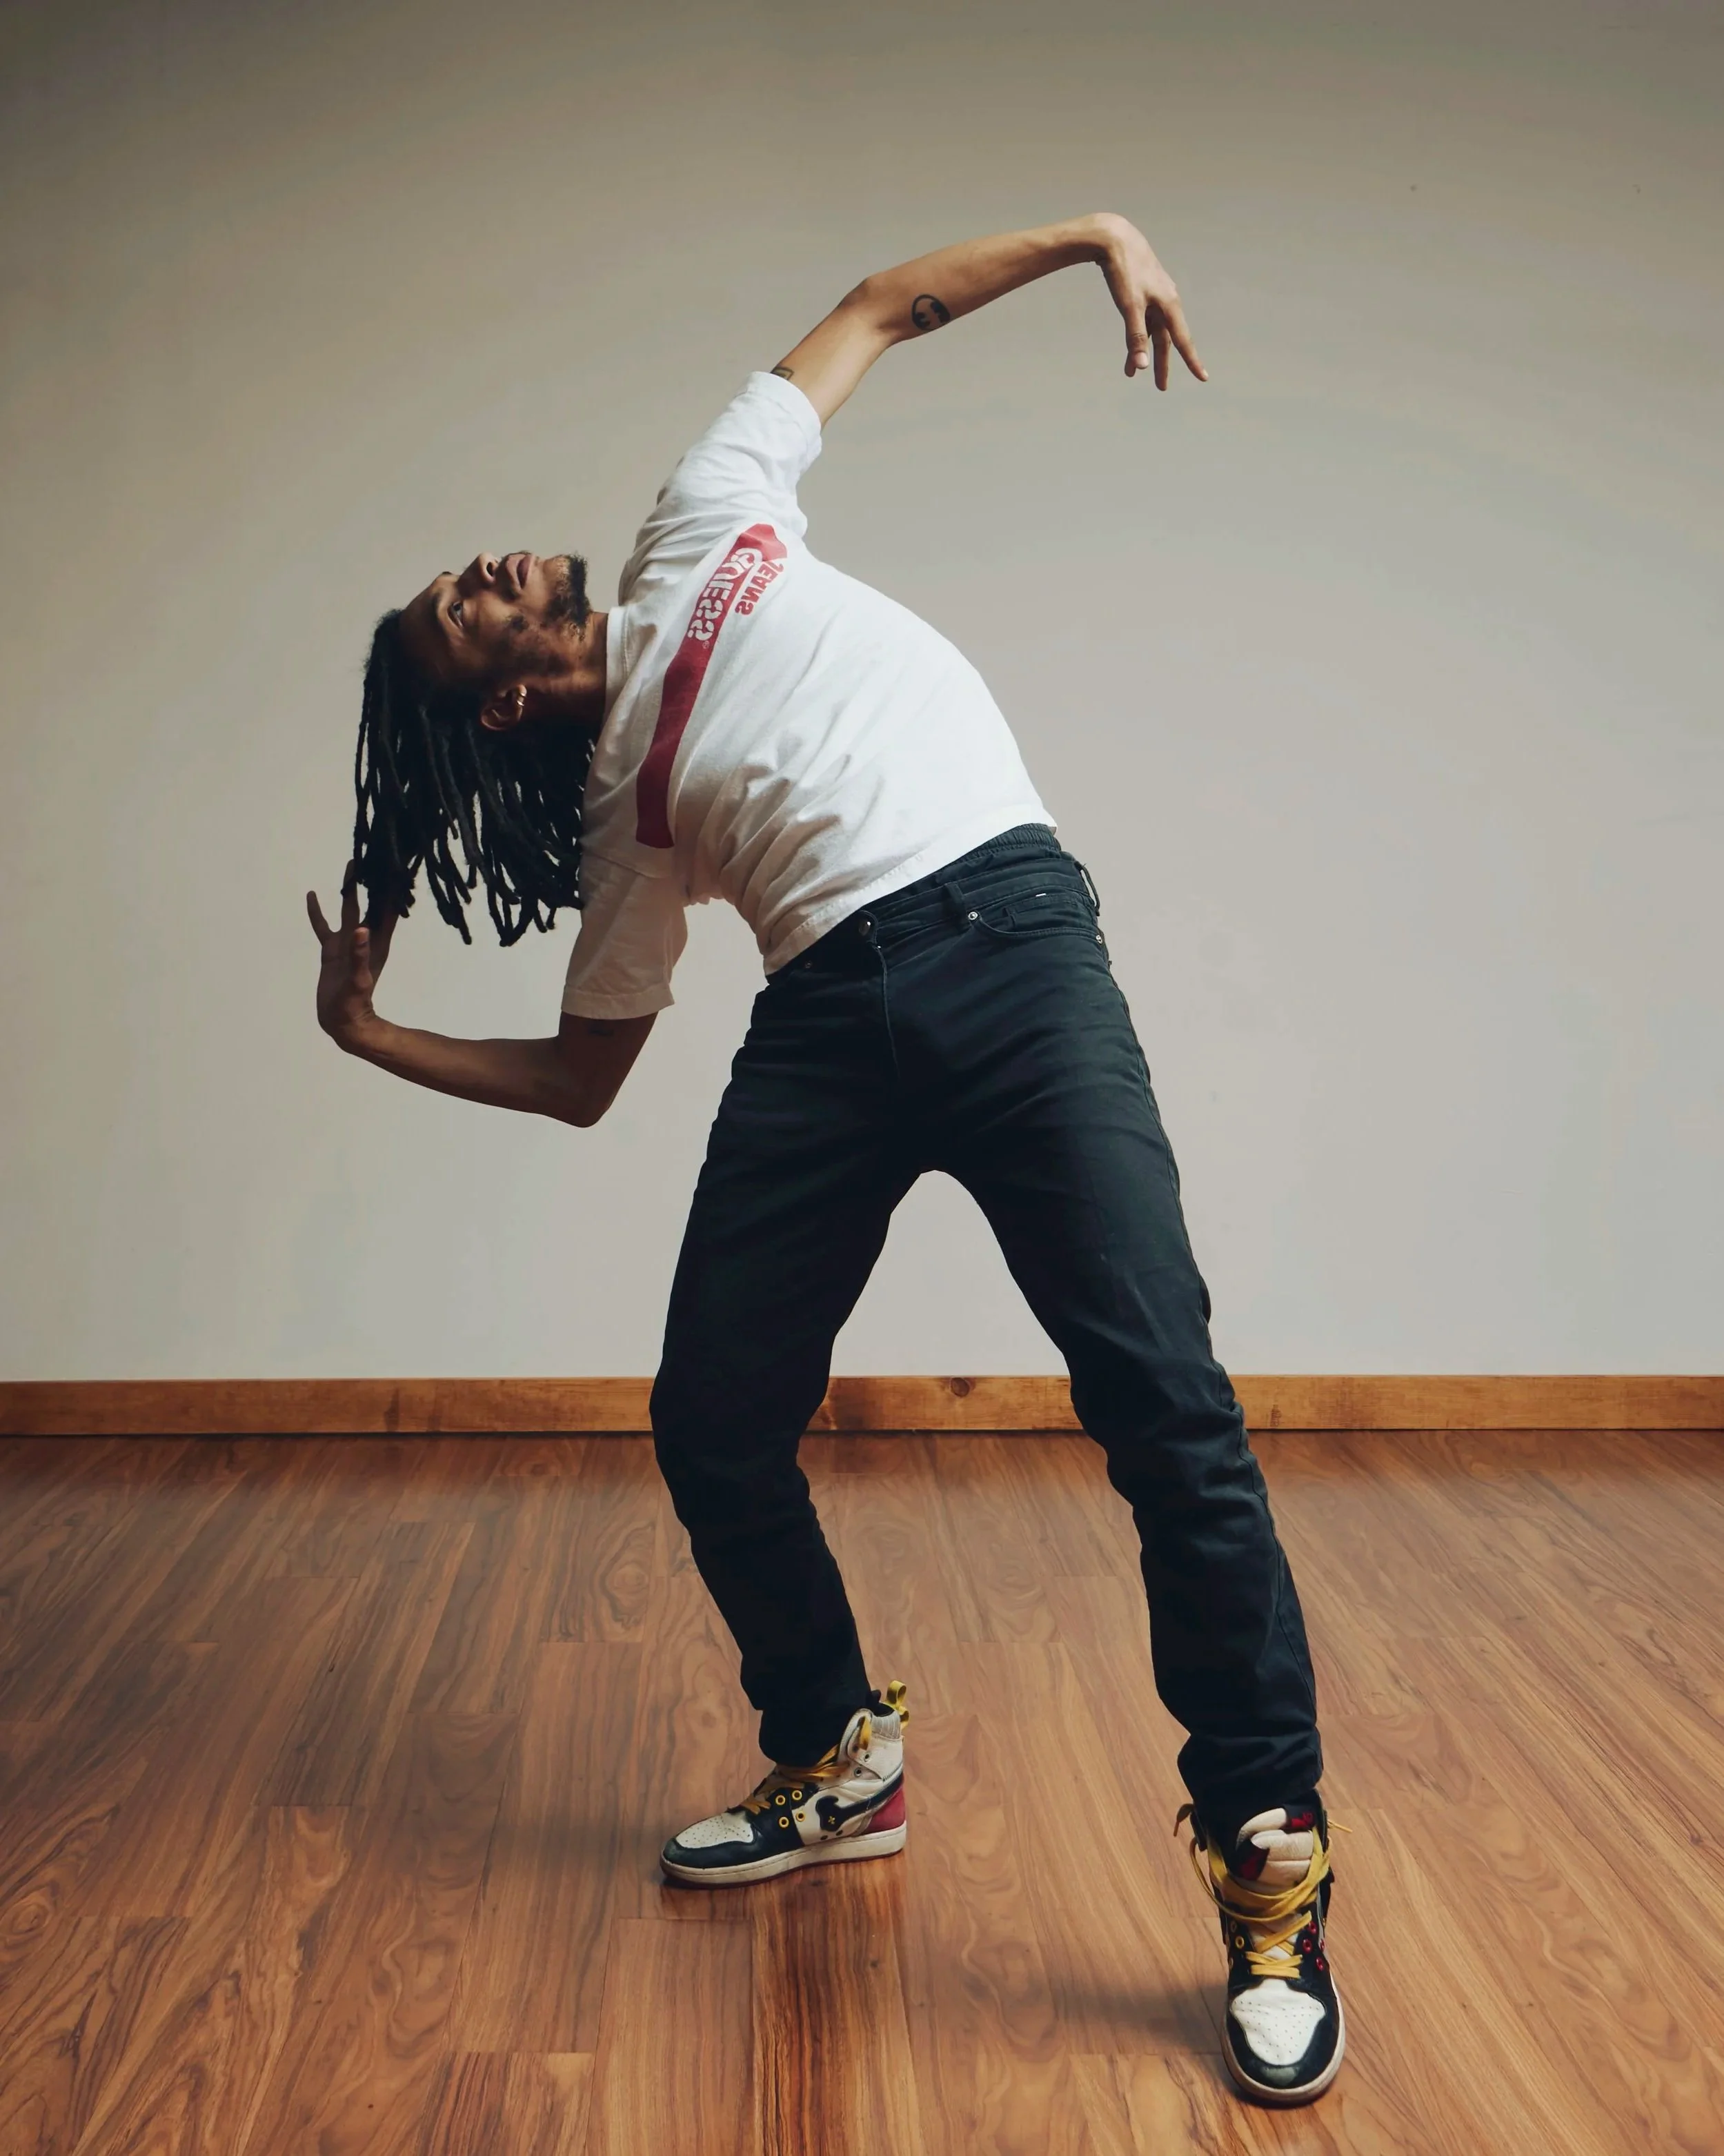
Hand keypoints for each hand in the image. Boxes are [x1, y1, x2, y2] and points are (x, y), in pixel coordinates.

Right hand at [306, 868, 396, 1047]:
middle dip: (375, 881)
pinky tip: (313, 895)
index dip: (394, 889)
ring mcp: (347, 943)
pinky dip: (318, 911)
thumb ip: (359, 955)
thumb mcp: (358, 980)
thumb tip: (361, 928)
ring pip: (348, 908)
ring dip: (350, 888)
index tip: (399, 864)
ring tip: (351, 865)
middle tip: (377, 855)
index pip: (388, 909)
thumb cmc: (354, 1004)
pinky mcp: (331, 950)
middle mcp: (364, 938)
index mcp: (376, 942)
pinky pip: (323, 925)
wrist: (342, 1022)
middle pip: (371, 902)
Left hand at [1096, 216, 1206, 387]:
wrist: (1114, 238)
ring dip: (1142, 351)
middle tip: (1161, 387)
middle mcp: (1167, 301)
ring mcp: (1155, 296)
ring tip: (1131, 374)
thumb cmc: (1124, 270)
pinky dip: (1136, 334)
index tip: (1203, 378)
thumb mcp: (1129, 306)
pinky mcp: (1143, 291)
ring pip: (1152, 331)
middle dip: (1162, 364)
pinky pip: (1143, 320)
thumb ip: (1136, 337)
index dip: (1192, 361)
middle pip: (1166, 340)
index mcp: (1169, 305)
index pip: (1183, 341)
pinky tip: (1130, 344)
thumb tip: (1142, 366)